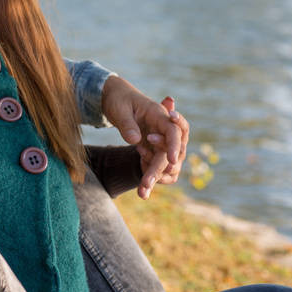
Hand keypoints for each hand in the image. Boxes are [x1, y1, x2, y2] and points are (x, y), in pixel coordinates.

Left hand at [101, 77, 189, 198]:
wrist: (116, 99)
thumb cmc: (119, 101)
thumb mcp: (119, 109)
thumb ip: (127, 125)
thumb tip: (135, 141)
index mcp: (159, 115)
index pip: (174, 131)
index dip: (173, 145)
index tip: (171, 160)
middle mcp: (164, 130)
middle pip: (170, 153)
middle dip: (158, 169)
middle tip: (146, 183)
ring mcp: (161, 142)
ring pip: (165, 164)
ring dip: (154, 178)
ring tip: (142, 192)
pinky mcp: (155, 151)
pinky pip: (159, 168)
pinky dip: (151, 177)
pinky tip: (141, 187)